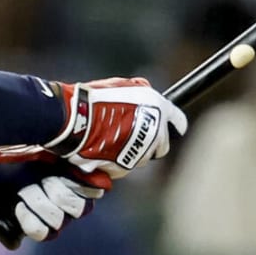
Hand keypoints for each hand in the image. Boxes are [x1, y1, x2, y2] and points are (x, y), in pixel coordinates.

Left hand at [0, 147, 109, 248]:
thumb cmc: (13, 160)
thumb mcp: (44, 156)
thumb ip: (74, 167)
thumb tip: (106, 185)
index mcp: (68, 189)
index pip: (90, 197)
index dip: (77, 187)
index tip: (58, 175)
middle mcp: (60, 209)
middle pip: (78, 211)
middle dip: (56, 193)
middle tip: (38, 182)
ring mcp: (43, 223)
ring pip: (58, 224)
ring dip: (38, 203)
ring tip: (22, 193)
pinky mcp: (24, 233)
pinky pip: (39, 234)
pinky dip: (26, 220)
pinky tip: (16, 208)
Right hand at [46, 78, 186, 175]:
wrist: (76, 119)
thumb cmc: (97, 99)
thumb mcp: (125, 86)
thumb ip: (141, 94)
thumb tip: (147, 96)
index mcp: (159, 110)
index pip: (178, 122)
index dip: (173, 124)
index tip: (172, 128)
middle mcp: (155, 134)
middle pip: (161, 146)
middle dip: (150, 143)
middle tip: (130, 134)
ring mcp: (140, 153)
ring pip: (141, 159)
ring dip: (131, 152)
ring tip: (110, 139)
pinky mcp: (124, 167)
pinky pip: (123, 168)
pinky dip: (115, 162)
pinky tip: (101, 149)